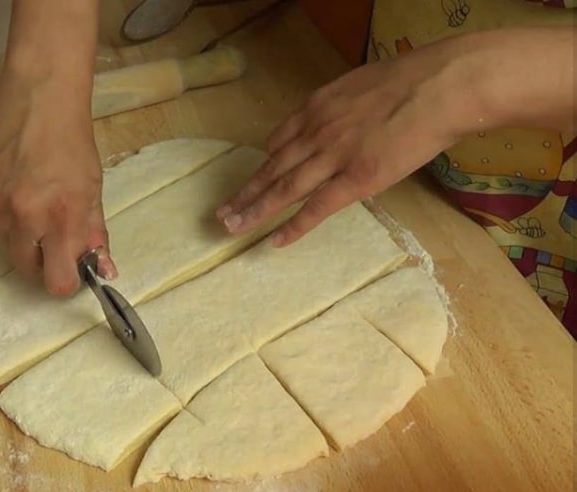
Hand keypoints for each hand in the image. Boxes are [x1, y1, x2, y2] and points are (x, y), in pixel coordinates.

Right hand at [0, 74, 116, 295]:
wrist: (39, 97)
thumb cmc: (74, 142)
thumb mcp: (93, 190)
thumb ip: (94, 234)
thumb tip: (103, 272)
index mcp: (61, 217)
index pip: (58, 282)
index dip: (66, 281)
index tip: (72, 269)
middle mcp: (24, 217)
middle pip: (28, 271)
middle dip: (43, 263)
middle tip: (54, 240)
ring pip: (8, 245)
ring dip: (24, 237)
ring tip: (36, 202)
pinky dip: (5, 214)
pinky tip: (16, 186)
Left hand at [216, 42, 465, 246]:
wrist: (439, 87)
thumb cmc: (413, 80)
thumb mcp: (362, 84)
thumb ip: (343, 105)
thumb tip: (344, 117)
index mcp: (318, 107)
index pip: (280, 139)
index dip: (265, 161)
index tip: (254, 177)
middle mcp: (315, 132)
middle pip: (272, 167)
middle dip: (246, 191)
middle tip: (223, 211)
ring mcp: (332, 157)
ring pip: (284, 189)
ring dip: (255, 210)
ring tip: (232, 227)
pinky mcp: (354, 180)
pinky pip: (316, 209)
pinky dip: (293, 227)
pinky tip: (274, 240)